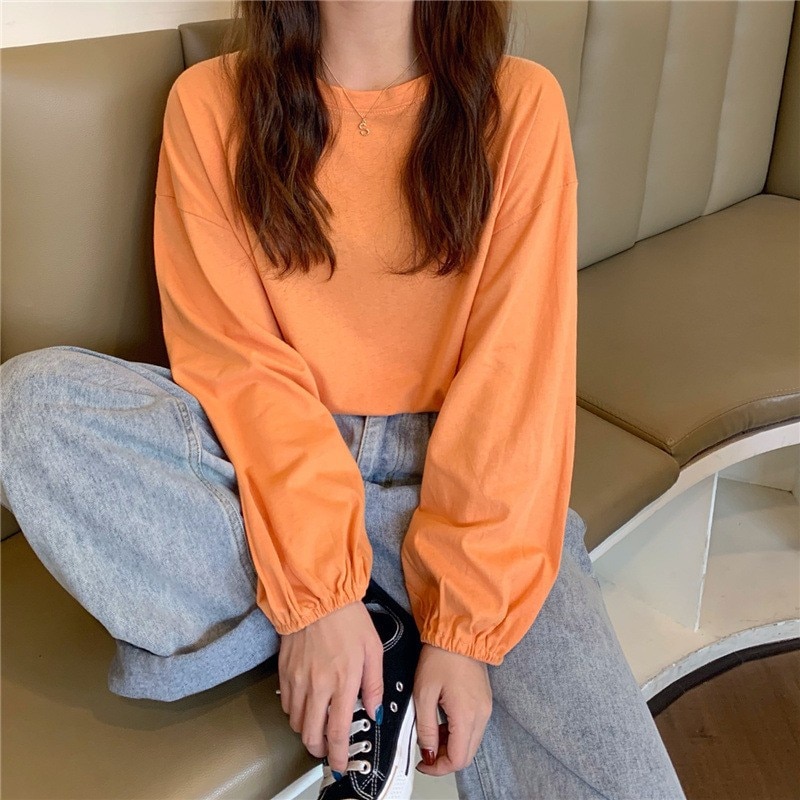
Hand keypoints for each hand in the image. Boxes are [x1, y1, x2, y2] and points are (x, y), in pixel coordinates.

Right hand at [277, 599, 383, 774]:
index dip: (338, 755)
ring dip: (306, 730)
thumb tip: (375, 711)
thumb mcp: (374, 649)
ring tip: (318, 725)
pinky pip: (286, 703)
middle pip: (310, 735)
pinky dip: (294, 711)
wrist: (318, 596)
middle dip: (319, 749)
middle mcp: (317, 686)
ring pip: (296, 722)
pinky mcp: (284, 671)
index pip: (338, 732)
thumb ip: (375, 684)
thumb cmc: (348, 618)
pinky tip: (306, 703)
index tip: (340, 764)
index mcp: (343, 682)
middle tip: (328, 749)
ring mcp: (297, 680)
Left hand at [412, 643, 492, 775]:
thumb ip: (425, 727)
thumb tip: (428, 752)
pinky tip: (442, 721)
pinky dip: (458, 732)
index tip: (422, 762)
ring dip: (451, 745)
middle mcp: (481, 715)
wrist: (459, 633)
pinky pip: (473, 728)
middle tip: (425, 751)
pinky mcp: (485, 701)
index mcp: (467, 715)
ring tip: (430, 732)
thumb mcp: (424, 693)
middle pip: (467, 754)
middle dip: (445, 758)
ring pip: (470, 742)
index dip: (439, 767)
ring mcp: (485, 708)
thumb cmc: (440, 657)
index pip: (458, 759)